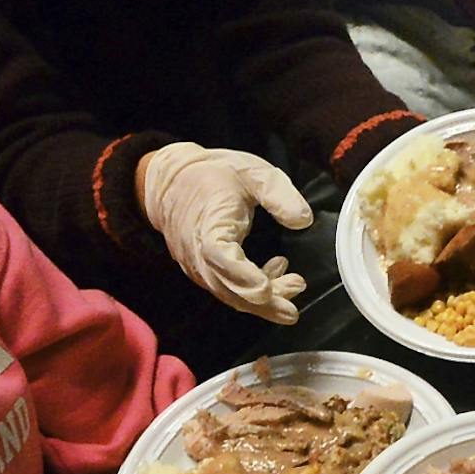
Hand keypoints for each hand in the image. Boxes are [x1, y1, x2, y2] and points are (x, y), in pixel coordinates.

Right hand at [138, 143, 314, 323]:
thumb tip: (304, 220)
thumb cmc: (213, 175)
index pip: (219, 256)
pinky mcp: (202, 271)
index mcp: (207, 224)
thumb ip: (278, 194)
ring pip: (228, 294)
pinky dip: (251, 291)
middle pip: (227, 287)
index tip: (266, 289)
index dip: (242, 276)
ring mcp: (196, 265)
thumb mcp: (252, 172)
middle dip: (263, 301)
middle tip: (294, 300)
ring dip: (262, 300)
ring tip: (294, 285)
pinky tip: (274, 276)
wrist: (170, 181)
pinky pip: (226, 289)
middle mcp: (196, 252)